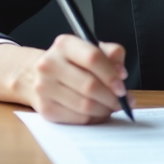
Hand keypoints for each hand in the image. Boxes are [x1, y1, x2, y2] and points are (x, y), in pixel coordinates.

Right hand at [0, 35, 131, 123]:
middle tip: (123, 102)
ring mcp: (44, 87)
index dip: (111, 75)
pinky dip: (93, 119)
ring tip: (111, 107)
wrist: (40, 75)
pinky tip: (97, 112)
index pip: (92, 57)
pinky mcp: (44, 108)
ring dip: (104, 110)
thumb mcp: (92, 49)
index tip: (122, 87)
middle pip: (89, 86)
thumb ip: (111, 54)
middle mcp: (50, 64)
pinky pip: (77, 119)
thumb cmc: (73, 63)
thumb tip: (121, 73)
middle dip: (112, 98)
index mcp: (64, 44)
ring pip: (84, 105)